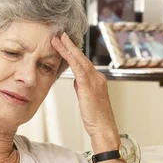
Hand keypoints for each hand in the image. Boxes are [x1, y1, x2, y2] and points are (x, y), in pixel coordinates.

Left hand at [51, 33, 120, 153]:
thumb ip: (82, 88)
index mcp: (97, 80)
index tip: (64, 43)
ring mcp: (95, 81)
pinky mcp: (89, 86)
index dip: (73, 52)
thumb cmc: (95, 118)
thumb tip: (76, 80)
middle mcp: (97, 77)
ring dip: (68, 48)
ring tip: (58, 39)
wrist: (104, 128)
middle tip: (60, 34)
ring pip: (80, 60)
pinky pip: (79, 69)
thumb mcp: (87, 100)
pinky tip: (63, 52)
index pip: (83, 63)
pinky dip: (71, 59)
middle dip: (70, 45)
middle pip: (81, 58)